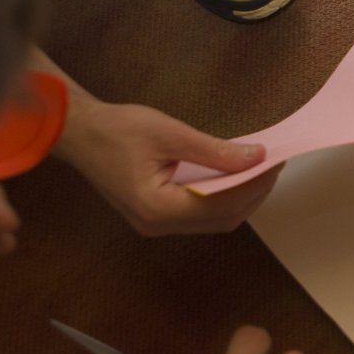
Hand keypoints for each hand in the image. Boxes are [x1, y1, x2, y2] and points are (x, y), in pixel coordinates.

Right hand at [57, 99, 280, 236]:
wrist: (77, 132)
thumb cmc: (116, 129)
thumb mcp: (169, 133)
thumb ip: (215, 150)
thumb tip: (257, 158)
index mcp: (157, 208)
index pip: (223, 205)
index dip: (255, 186)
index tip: (276, 162)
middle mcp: (157, 225)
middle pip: (222, 218)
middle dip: (253, 193)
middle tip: (273, 164)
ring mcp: (156, 223)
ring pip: (213, 219)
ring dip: (240, 196)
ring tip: (259, 168)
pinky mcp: (156, 214)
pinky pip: (199, 212)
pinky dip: (222, 195)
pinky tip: (234, 174)